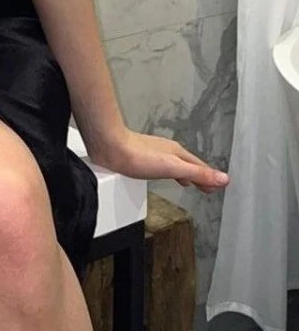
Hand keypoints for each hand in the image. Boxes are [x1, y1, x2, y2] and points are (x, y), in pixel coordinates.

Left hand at [88, 128, 228, 194]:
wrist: (110, 146)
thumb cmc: (138, 156)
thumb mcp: (174, 168)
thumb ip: (198, 174)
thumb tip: (224, 178)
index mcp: (177, 153)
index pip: (199, 167)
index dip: (209, 178)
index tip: (219, 186)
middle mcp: (167, 151)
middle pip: (188, 165)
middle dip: (199, 176)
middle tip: (208, 187)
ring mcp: (153, 153)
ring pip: (175, 165)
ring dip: (185, 174)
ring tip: (190, 183)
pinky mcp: (140, 157)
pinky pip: (162, 165)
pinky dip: (169, 173)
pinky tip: (162, 175)